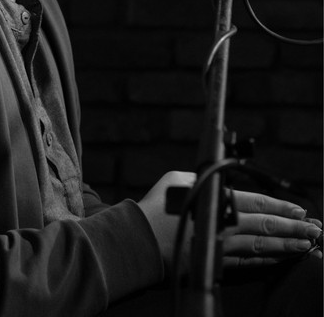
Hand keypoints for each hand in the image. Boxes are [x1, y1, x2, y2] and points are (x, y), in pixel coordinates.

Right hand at [137, 172, 322, 277]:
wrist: (139, 240)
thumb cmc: (157, 205)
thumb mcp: (179, 178)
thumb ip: (206, 180)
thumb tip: (224, 183)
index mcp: (216, 200)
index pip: (257, 202)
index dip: (281, 206)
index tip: (300, 209)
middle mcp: (223, 225)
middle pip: (265, 226)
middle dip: (293, 228)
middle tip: (316, 229)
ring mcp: (221, 248)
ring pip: (261, 249)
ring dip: (286, 247)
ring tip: (307, 245)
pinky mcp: (215, 266)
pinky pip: (247, 267)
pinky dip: (266, 264)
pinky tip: (280, 262)